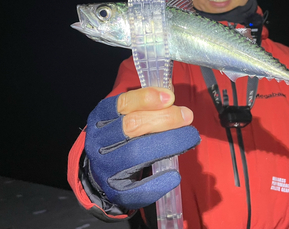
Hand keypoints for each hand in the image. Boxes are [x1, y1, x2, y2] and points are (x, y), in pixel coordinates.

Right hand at [84, 87, 199, 209]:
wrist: (103, 173)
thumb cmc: (123, 139)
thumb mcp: (127, 117)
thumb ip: (146, 107)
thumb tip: (171, 97)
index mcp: (101, 118)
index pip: (123, 103)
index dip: (147, 98)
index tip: (171, 97)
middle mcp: (98, 141)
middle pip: (132, 125)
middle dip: (164, 119)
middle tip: (187, 116)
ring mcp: (104, 167)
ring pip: (136, 153)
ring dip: (168, 144)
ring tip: (190, 137)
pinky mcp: (114, 191)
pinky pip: (137, 188)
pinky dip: (158, 182)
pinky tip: (174, 175)